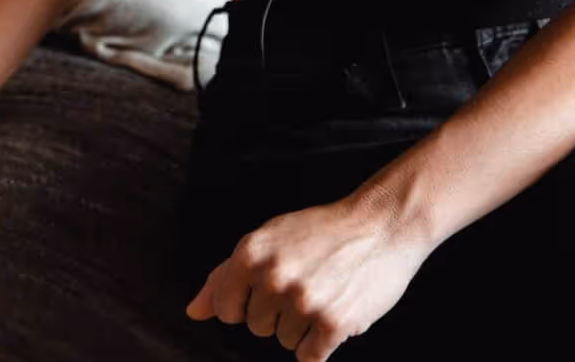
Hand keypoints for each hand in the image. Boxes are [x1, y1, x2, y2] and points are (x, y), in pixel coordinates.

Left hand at [185, 191, 431, 360]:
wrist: (380, 226)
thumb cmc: (320, 233)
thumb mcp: (267, 240)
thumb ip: (225, 277)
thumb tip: (194, 311)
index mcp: (250, 254)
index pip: (225, 309)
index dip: (246, 303)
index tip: (270, 287)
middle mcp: (273, 277)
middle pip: (257, 328)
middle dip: (278, 312)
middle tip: (306, 282)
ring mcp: (303, 302)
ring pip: (284, 341)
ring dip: (303, 326)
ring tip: (323, 291)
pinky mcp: (333, 324)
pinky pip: (309, 358)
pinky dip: (320, 344)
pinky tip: (333, 313)